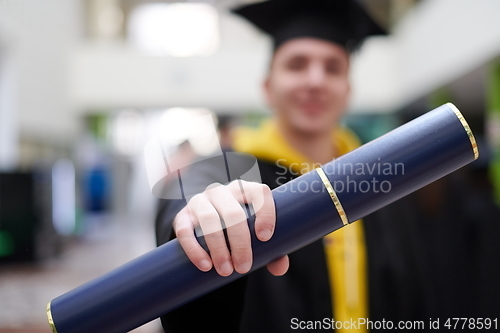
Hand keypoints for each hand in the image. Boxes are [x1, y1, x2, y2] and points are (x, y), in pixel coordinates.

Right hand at [173, 180, 288, 276]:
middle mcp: (222, 192)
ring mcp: (200, 201)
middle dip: (240, 243)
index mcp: (245, 190)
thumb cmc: (238, 227)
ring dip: (218, 248)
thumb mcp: (254, 233)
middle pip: (233, 212)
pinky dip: (194, 249)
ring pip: (209, 219)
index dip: (264, 213)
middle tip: (244, 267)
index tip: (266, 238)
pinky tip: (205, 265)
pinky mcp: (183, 215)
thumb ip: (271, 250)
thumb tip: (279, 268)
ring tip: (225, 271)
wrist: (204, 222)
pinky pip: (185, 230)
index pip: (258, 192)